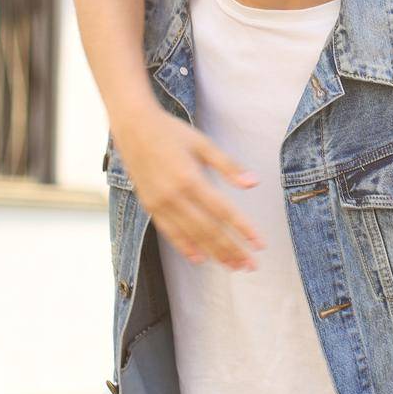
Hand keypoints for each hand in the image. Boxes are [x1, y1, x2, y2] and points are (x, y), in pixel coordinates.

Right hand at [113, 105, 264, 268]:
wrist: (132, 127)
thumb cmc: (171, 132)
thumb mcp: (203, 144)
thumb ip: (228, 166)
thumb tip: (253, 183)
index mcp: (190, 179)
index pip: (224, 212)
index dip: (243, 230)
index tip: (260, 244)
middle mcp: (174, 196)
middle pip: (209, 230)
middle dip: (232, 250)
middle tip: (251, 265)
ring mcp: (159, 204)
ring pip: (191, 236)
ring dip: (213, 253)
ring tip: (232, 266)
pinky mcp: (149, 206)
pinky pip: (169, 232)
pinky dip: (185, 247)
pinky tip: (199, 258)